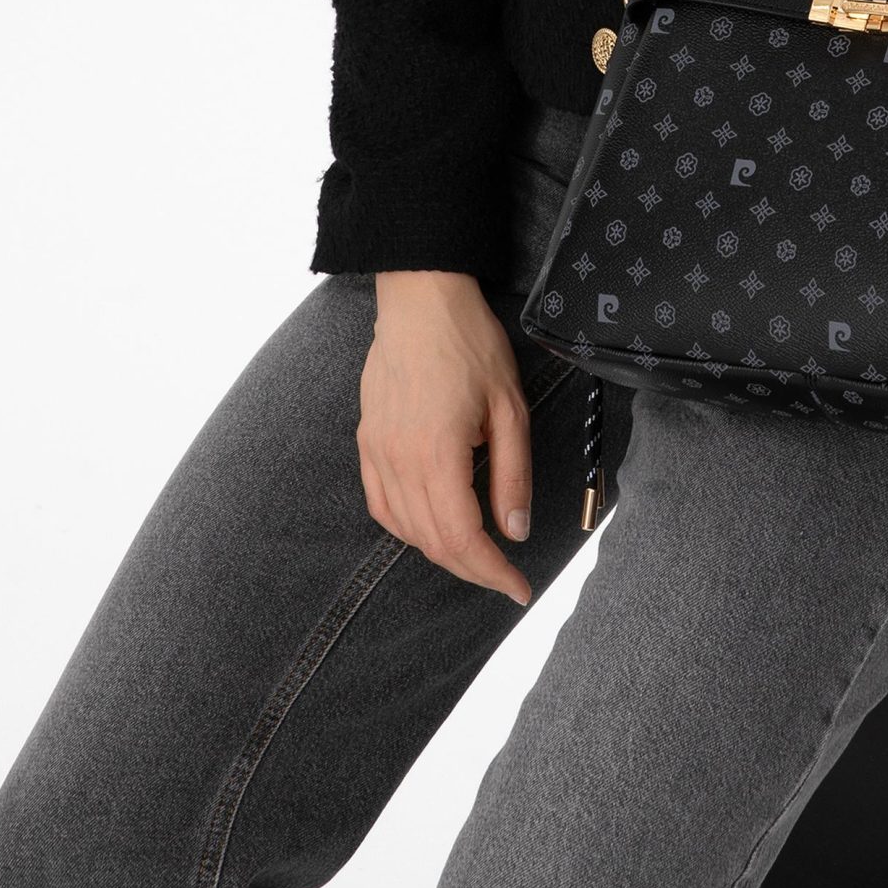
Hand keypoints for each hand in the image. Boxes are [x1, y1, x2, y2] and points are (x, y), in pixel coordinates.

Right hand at [358, 271, 535, 606]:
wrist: (421, 298)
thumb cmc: (471, 344)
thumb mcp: (510, 407)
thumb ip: (512, 474)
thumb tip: (515, 530)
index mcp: (437, 455)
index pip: (462, 538)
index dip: (492, 572)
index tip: (520, 589)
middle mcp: (398, 461)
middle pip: (432, 541)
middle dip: (472, 569)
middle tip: (505, 576)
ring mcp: (376, 451)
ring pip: (404, 528)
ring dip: (441, 551)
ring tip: (477, 554)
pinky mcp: (367, 440)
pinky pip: (381, 504)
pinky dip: (406, 528)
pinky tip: (430, 526)